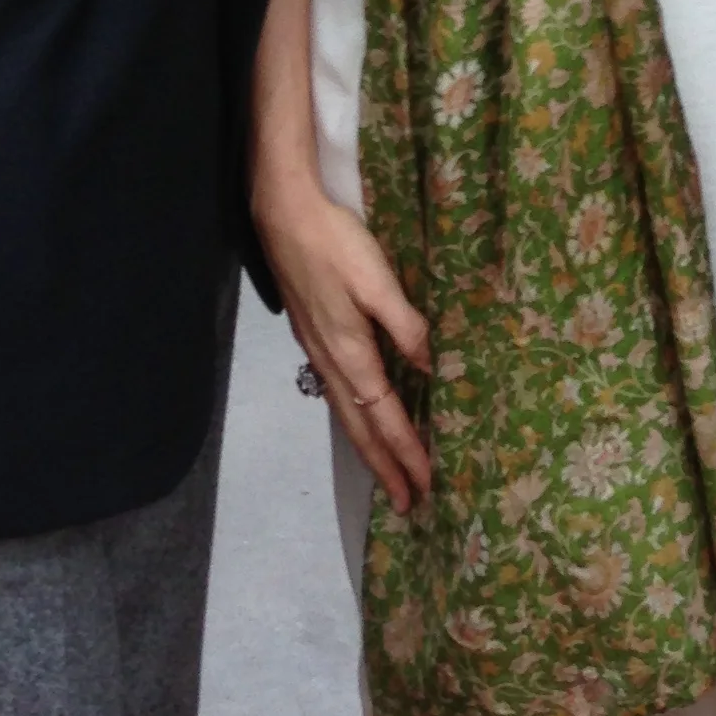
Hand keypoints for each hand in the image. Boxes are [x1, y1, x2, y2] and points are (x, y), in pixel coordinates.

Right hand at [256, 174, 432, 512]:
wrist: (284, 213)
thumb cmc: (335, 243)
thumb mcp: (377, 282)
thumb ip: (406, 327)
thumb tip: (431, 371)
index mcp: (350, 353)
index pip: (384, 417)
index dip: (405, 452)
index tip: (425, 487)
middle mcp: (330, 361)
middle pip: (359, 426)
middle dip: (383, 466)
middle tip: (405, 502)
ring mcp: (316, 348)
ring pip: (345, 411)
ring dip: (368, 444)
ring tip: (385, 470)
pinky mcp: (312, 333)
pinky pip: (337, 390)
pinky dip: (354, 415)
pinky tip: (361, 411)